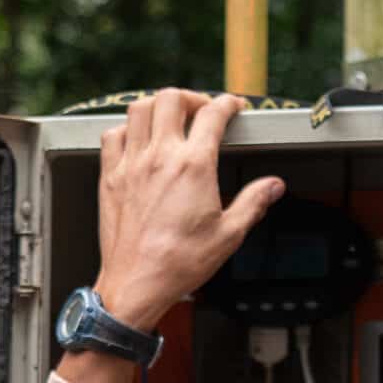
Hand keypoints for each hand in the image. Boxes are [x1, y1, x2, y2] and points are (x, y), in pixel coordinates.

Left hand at [91, 90, 284, 329]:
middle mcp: (159, 158)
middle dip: (191, 98)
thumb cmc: (178, 264)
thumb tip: (272, 186)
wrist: (136, 284)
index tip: (233, 108)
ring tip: (169, 118)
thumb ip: (253, 203)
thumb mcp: (228, 235)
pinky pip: (111, 135)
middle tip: (200, 111)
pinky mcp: (110, 177)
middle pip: (172, 98)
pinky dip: (125, 129)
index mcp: (193, 167)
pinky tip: (136, 140)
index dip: (227, 104)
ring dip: (157, 106)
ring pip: (139, 109)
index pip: (212, 114)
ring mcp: (131, 164)